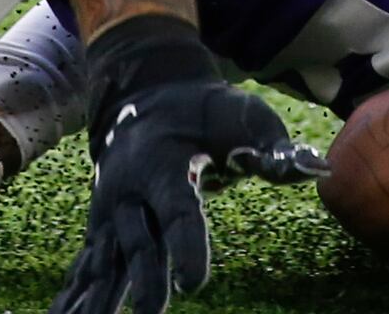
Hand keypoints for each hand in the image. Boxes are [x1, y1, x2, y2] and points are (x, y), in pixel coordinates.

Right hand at [52, 18, 327, 313]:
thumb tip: (314, 168)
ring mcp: (110, 212)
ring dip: (95, 298)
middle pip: (137, 242)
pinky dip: (74, 295)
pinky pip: (87, 267)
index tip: (194, 282)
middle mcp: (129, 191)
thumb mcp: (240, 114)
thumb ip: (272, 144)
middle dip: (143, 280)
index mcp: (162, 164)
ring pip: (102, 261)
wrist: (144, 95)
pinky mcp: (103, 228)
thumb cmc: (203, 111)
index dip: (186, 246)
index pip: (177, 211)